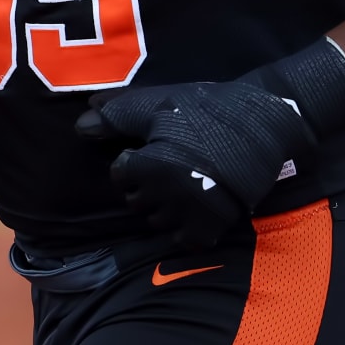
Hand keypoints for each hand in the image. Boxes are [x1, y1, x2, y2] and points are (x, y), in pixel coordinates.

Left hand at [75, 80, 316, 248]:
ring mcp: (189, 215)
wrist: (264, 124)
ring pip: (157, 221)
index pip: (120, 175)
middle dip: (145, 184)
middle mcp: (165, 195)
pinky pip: (184, 240)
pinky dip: (186, 227)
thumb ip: (116, 118)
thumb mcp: (158, 105)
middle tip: (167, 165)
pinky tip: (195, 205)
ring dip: (163, 206)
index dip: (132, 160)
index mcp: (149, 165)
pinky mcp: (212, 227)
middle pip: (135, 200)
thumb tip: (80, 127)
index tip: (150, 150)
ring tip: (182, 184)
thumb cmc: (208, 110)